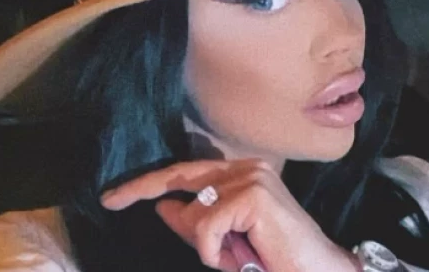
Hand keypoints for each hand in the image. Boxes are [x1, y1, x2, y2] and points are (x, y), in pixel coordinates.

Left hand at [101, 159, 359, 271]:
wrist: (316, 271)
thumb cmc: (274, 257)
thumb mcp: (226, 239)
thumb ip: (195, 220)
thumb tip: (162, 206)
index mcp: (243, 171)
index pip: (187, 172)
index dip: (148, 183)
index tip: (115, 196)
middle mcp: (247, 167)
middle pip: (182, 179)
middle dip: (141, 189)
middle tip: (112, 200)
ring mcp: (251, 177)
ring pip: (196, 212)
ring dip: (208, 245)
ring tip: (238, 256)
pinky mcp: (252, 195)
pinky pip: (208, 227)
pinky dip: (214, 252)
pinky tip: (237, 258)